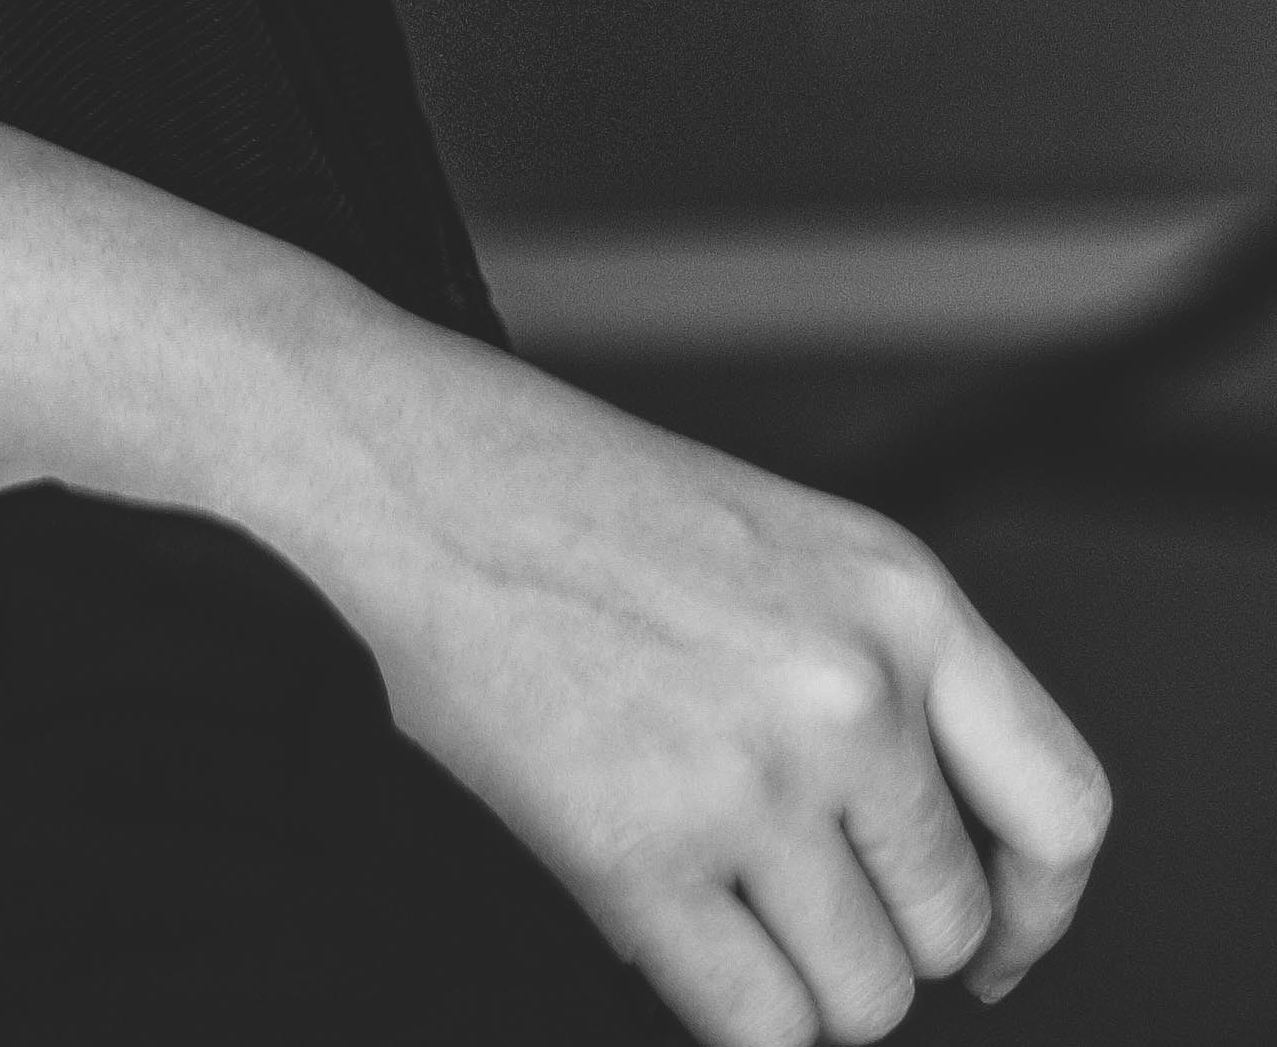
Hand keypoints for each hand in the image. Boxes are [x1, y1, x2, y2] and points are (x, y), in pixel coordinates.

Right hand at [283, 321, 1111, 1036]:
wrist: (392, 463)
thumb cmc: (559, 493)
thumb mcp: (774, 539)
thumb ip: (877, 673)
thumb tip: (930, 857)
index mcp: (895, 591)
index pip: (1061, 809)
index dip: (1035, 906)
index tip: (991, 938)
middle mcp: (847, 685)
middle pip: (949, 925)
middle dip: (871, 930)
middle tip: (786, 887)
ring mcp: (749, 775)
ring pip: (862, 998)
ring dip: (795, 979)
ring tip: (713, 894)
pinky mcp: (641, 852)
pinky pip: (757, 1027)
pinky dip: (724, 1011)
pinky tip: (666, 927)